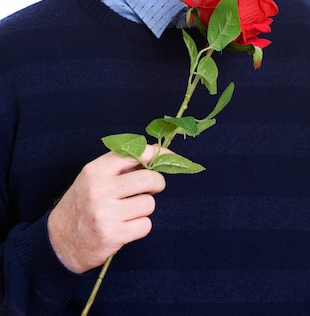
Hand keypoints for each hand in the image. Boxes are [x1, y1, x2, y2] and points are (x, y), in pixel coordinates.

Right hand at [47, 146, 166, 272]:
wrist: (59, 240)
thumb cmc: (83, 203)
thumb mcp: (94, 177)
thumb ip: (122, 164)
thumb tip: (156, 150)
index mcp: (96, 170)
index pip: (135, 153)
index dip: (157, 154)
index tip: (169, 157)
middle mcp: (100, 189)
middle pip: (148, 178)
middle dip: (157, 183)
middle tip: (153, 187)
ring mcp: (106, 213)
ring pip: (149, 204)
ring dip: (144, 208)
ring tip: (128, 211)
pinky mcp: (113, 235)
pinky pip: (145, 225)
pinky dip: (140, 226)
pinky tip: (126, 227)